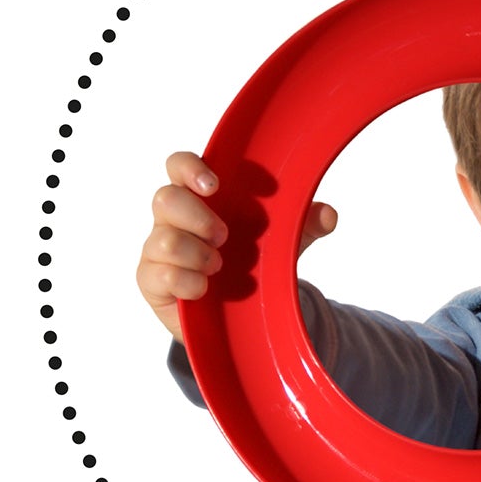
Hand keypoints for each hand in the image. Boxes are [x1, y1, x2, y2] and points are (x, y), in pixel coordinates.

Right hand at [139, 150, 335, 337]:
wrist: (234, 315)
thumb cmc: (246, 263)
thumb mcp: (279, 244)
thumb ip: (302, 226)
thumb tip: (329, 214)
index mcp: (196, 197)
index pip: (177, 166)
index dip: (189, 168)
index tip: (214, 185)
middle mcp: (171, 218)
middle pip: (164, 198)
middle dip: (198, 218)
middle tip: (225, 237)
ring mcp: (157, 249)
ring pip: (162, 239)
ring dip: (195, 254)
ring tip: (217, 268)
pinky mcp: (152, 281)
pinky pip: (158, 275)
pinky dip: (186, 282)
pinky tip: (203, 290)